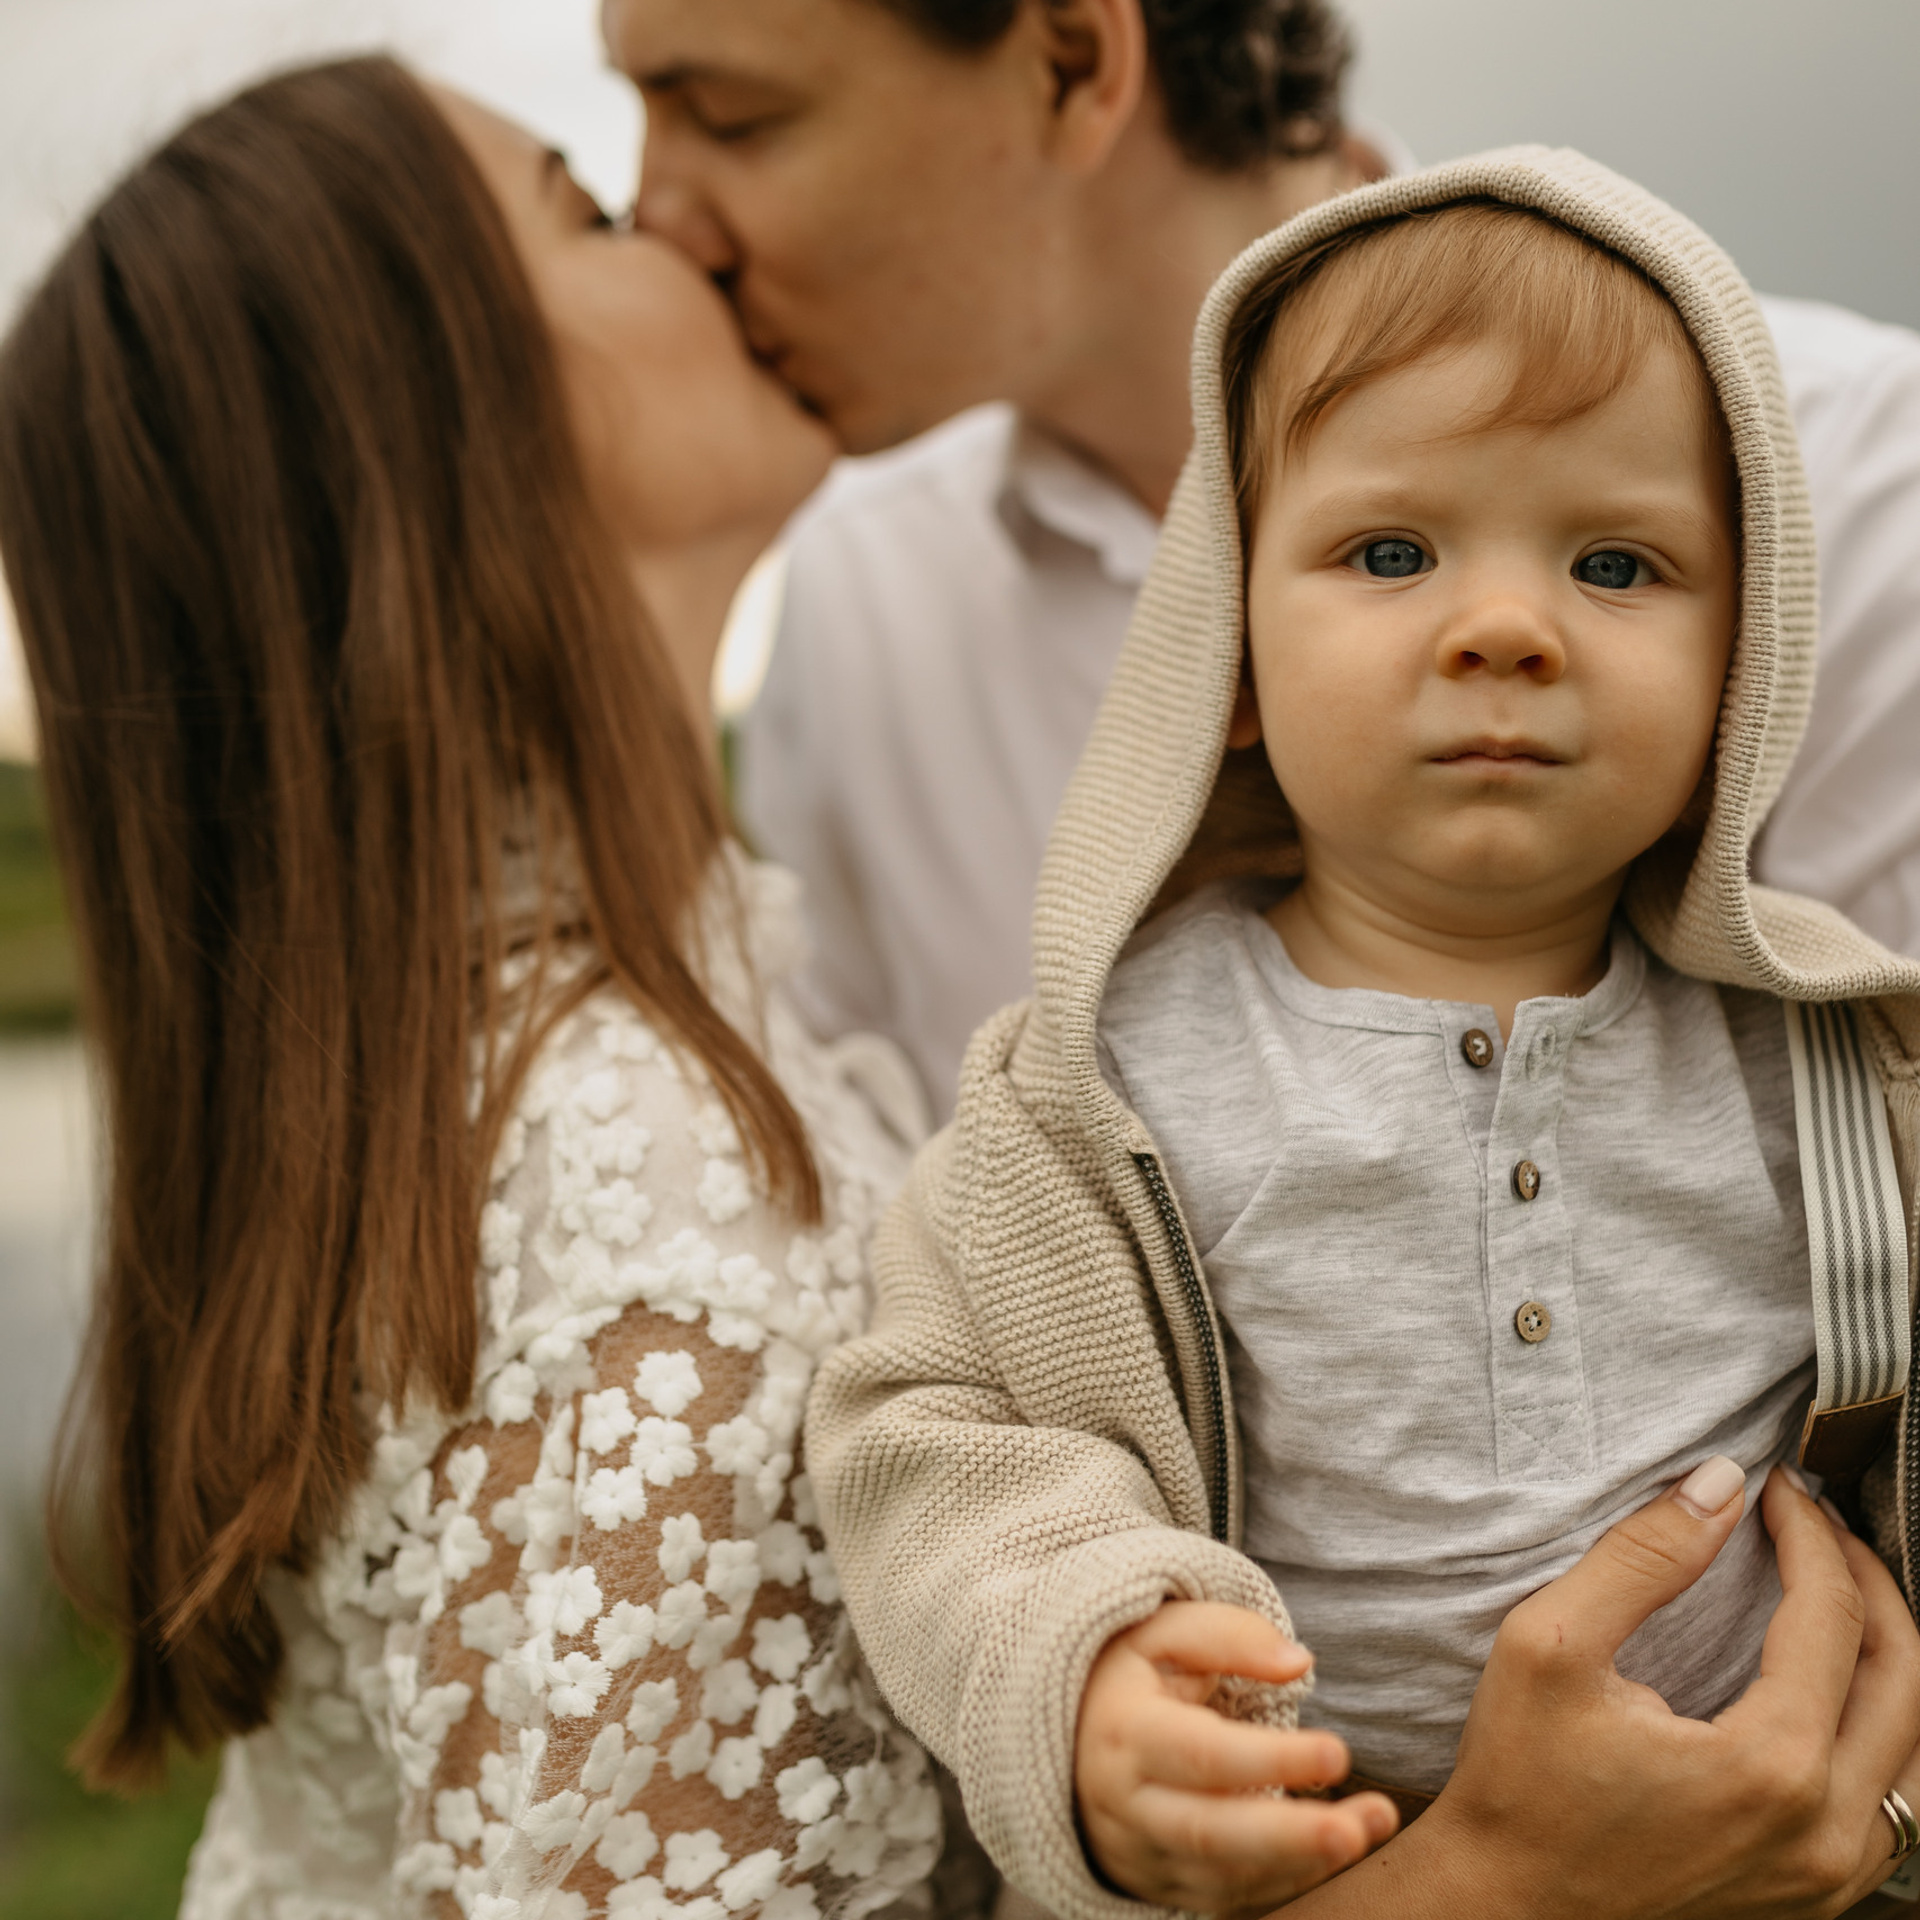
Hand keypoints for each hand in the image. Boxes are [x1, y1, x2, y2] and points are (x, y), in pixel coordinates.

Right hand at [1074, 1600, 1398, 1910]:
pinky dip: (1285, 1884)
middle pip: (1212, 1835)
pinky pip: (1228, 1899)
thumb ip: (1230, 1634)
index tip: (1338, 1753)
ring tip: (1370, 1829)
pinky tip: (1335, 1854)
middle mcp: (1125, 1804)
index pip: (1201, 1755)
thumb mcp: (1163, 1630)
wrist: (1067, 1733)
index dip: (1271, 1759)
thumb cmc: (1128, 1673)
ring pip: (1226, 1878)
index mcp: (1123, 1733)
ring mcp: (1140, 1854)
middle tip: (1358, 1829)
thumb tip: (1299, 1663)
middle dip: (1290, 1838)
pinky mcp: (1159, 1887)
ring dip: (1304, 1864)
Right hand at [1308, 1461, 1919, 1917]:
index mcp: (1770, 1767)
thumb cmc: (1521, 1781)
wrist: (1508, 1903)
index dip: (1809, 1535)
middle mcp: (1824, 1830)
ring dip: (1886, 1650)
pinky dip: (1880, 1721)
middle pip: (1903, 1674)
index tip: (1775, 1487)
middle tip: (1816, 1523)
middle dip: (1864, 1579)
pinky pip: (1895, 1798)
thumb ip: (1643, 1557)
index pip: (1830, 1617)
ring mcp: (1830, 1874)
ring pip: (1913, 1740)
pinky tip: (1835, 1681)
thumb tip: (1718, 1484)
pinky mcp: (1817, 1892)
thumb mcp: (1553, 1643)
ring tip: (1833, 1588)